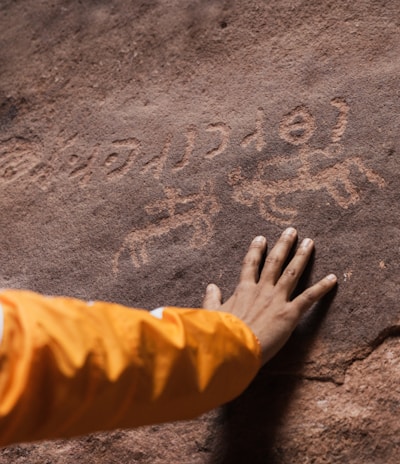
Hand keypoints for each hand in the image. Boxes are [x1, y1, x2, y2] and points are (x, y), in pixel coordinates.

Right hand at [203, 228, 336, 364]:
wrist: (233, 348)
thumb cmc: (222, 333)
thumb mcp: (213, 313)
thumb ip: (212, 299)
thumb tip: (211, 287)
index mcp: (244, 289)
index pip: (250, 264)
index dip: (256, 250)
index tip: (261, 238)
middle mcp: (262, 289)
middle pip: (274, 262)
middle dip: (283, 245)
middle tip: (291, 231)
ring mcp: (277, 299)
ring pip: (292, 272)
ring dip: (302, 256)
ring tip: (309, 242)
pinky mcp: (289, 313)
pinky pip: (309, 297)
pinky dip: (322, 287)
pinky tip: (333, 278)